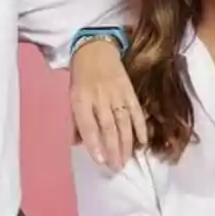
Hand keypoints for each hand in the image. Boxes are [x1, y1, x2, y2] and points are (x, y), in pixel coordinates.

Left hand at [70, 39, 146, 169]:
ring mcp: (116, 93)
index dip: (94, 144)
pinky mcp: (129, 90)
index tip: (101, 161)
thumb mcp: (72, 96)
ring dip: (126, 143)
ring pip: (123, 122)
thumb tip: (79, 144)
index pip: (88, 125)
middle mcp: (99, 97)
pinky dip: (140, 126)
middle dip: (113, 149)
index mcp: (81, 99)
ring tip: (127, 160)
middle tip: (116, 167)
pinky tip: (143, 141)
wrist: (96, 48)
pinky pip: (136, 111)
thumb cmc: (81, 75)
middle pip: (108, 126)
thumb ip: (76, 121)